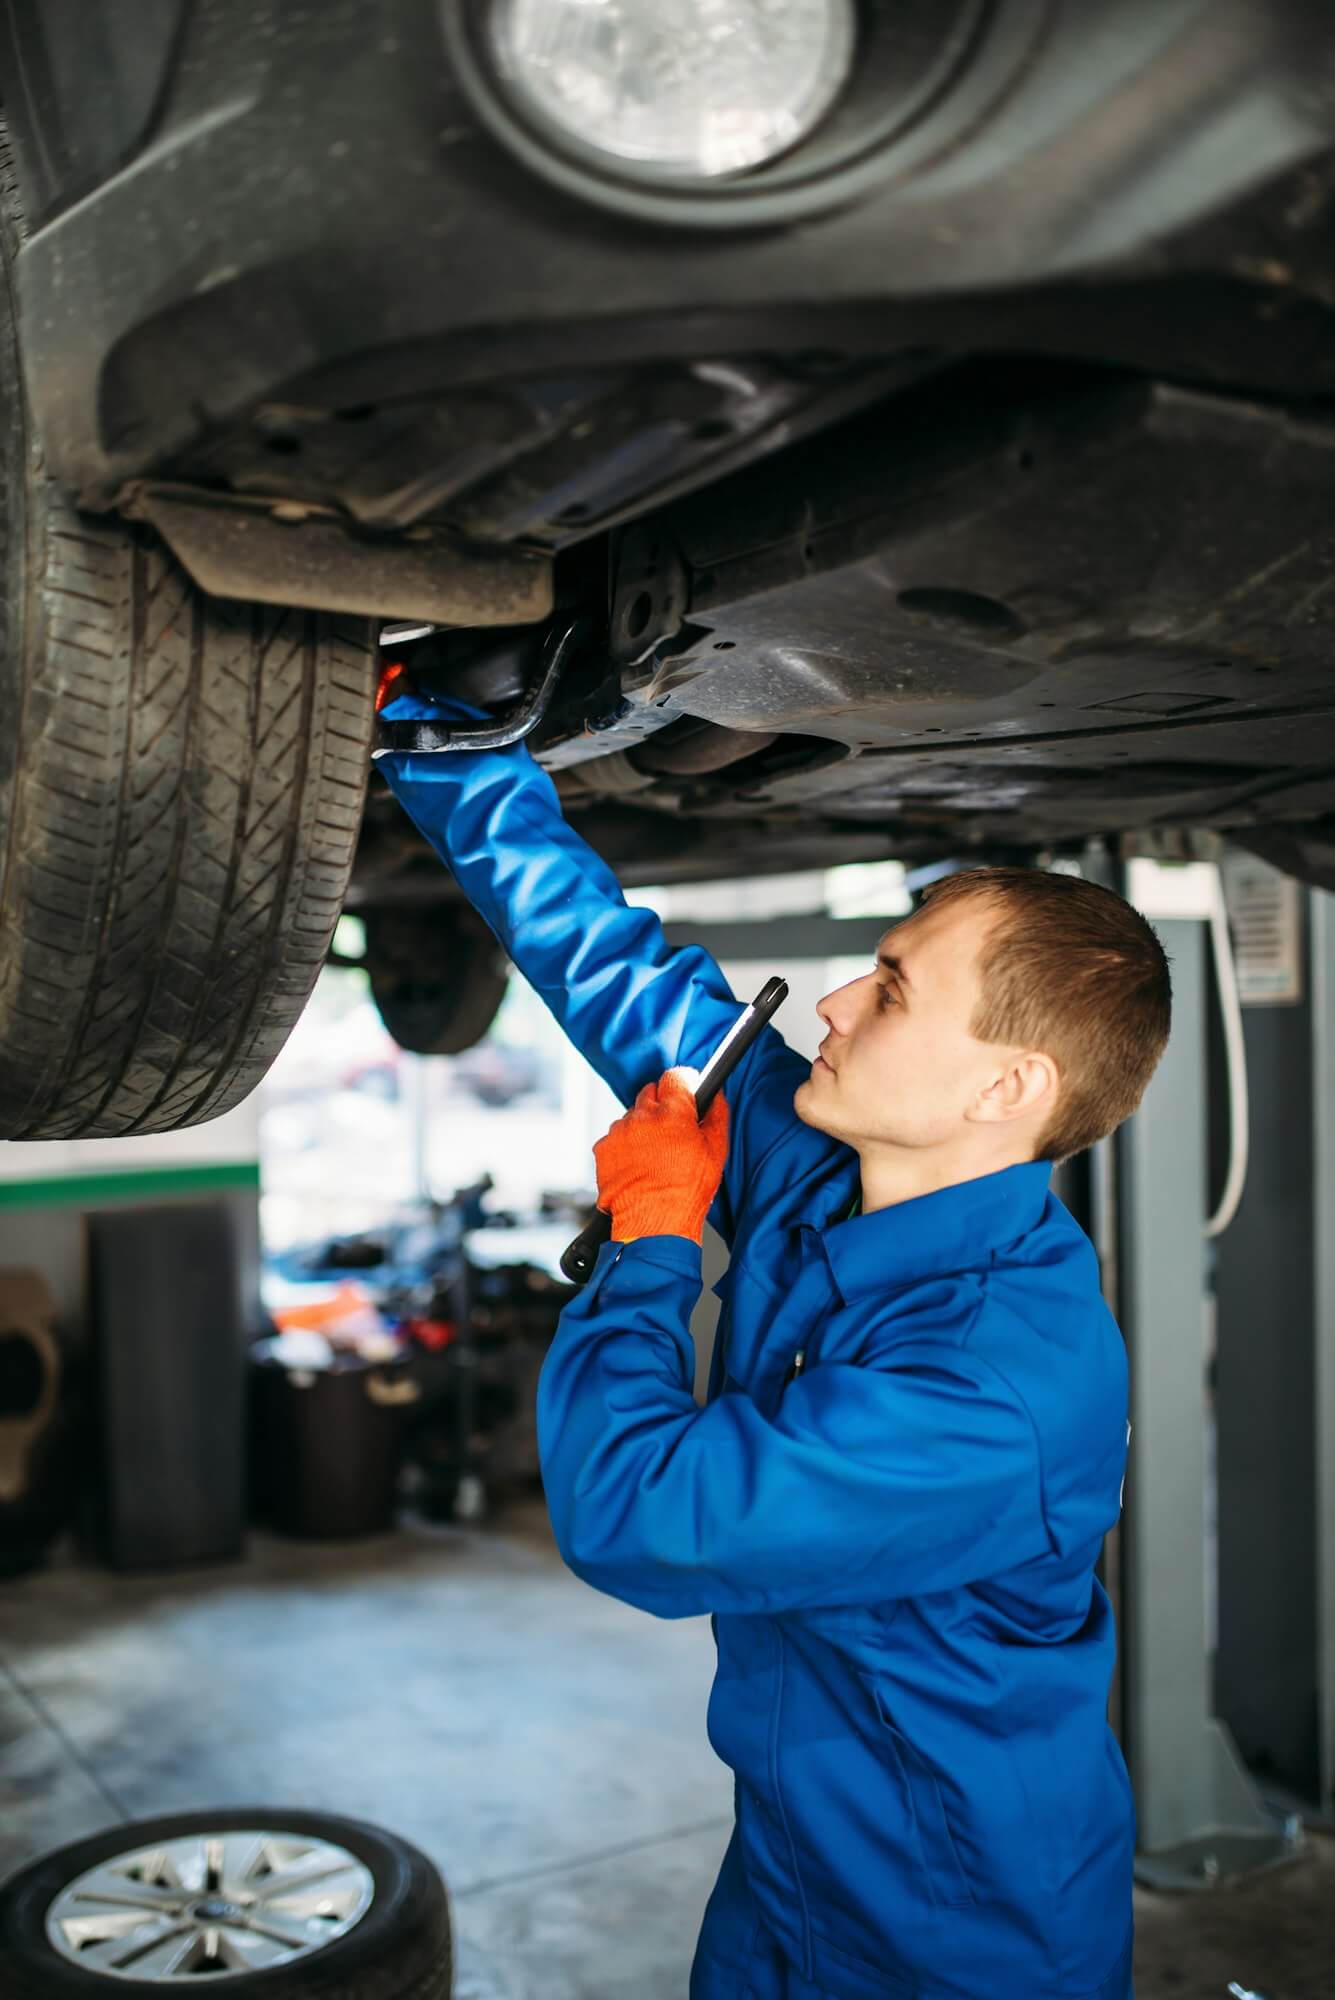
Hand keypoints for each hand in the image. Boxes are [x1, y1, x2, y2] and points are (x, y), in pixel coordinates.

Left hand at [593, 1069, 729, 1245]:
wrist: (653, 1225)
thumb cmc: (685, 1194)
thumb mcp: (716, 1153)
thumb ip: (717, 1115)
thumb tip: (717, 1097)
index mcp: (673, 1113)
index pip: (675, 1076)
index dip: (683, 1084)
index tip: (686, 1092)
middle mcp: (643, 1117)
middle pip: (651, 1093)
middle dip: (662, 1106)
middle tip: (672, 1131)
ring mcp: (620, 1131)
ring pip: (632, 1116)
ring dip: (642, 1127)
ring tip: (654, 1156)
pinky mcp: (603, 1148)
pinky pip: (616, 1136)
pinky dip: (625, 1145)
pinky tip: (638, 1165)